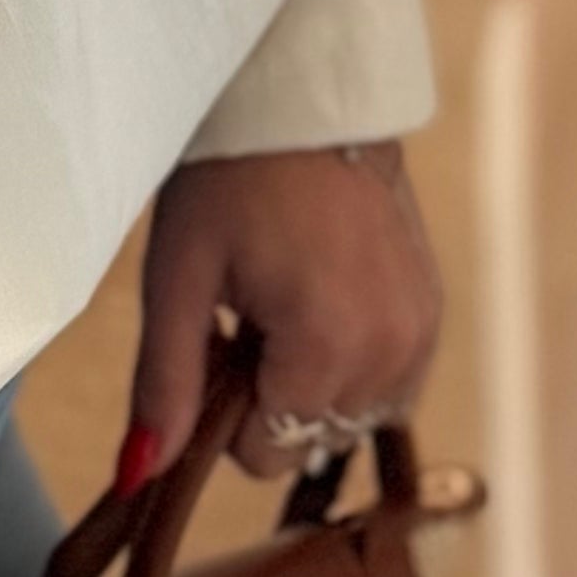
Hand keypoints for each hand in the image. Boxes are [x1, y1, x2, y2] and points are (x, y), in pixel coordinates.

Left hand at [129, 138, 443, 483]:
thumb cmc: (230, 179)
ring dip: (312, 386)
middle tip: (247, 315)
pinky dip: (351, 366)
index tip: (216, 340)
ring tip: (285, 306)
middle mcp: (391, 350)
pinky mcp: (435, 312)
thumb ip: (165, 385)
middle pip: (311, 439)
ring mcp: (421, 331)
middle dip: (269, 398)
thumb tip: (141, 476)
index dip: (224, 412)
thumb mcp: (179, 279)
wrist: (307, 100)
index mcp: (327, 345)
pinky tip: (323, 306)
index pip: (267, 453)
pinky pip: (391, 386)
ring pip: (351, 419)